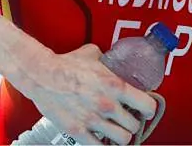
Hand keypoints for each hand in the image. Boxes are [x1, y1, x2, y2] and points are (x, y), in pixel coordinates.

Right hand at [23, 44, 158, 144]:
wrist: (42, 75)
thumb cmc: (66, 64)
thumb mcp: (93, 54)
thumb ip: (107, 59)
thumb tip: (112, 59)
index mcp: (114, 85)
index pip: (146, 105)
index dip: (149, 109)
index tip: (146, 110)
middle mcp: (107, 105)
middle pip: (134, 125)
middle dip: (132, 122)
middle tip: (127, 119)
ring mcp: (93, 120)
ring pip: (122, 139)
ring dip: (120, 135)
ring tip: (116, 130)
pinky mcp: (78, 131)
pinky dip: (103, 144)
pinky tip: (101, 138)